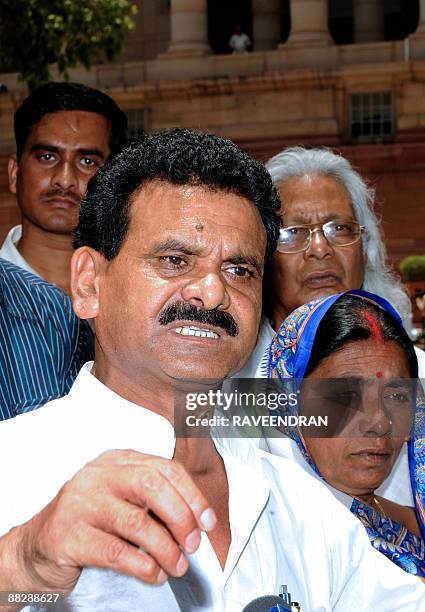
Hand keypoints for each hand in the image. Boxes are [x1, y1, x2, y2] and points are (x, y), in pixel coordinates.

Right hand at [6, 450, 215, 594]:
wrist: (38, 546)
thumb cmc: (91, 520)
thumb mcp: (121, 497)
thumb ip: (154, 498)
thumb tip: (198, 520)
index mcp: (117, 460)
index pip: (164, 468)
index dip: (192, 495)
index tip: (208, 521)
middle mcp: (99, 475)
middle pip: (152, 486)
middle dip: (181, 517)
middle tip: (193, 544)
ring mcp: (82, 503)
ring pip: (137, 522)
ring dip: (166, 548)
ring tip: (177, 565)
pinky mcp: (70, 535)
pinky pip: (118, 552)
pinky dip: (144, 566)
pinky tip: (154, 573)